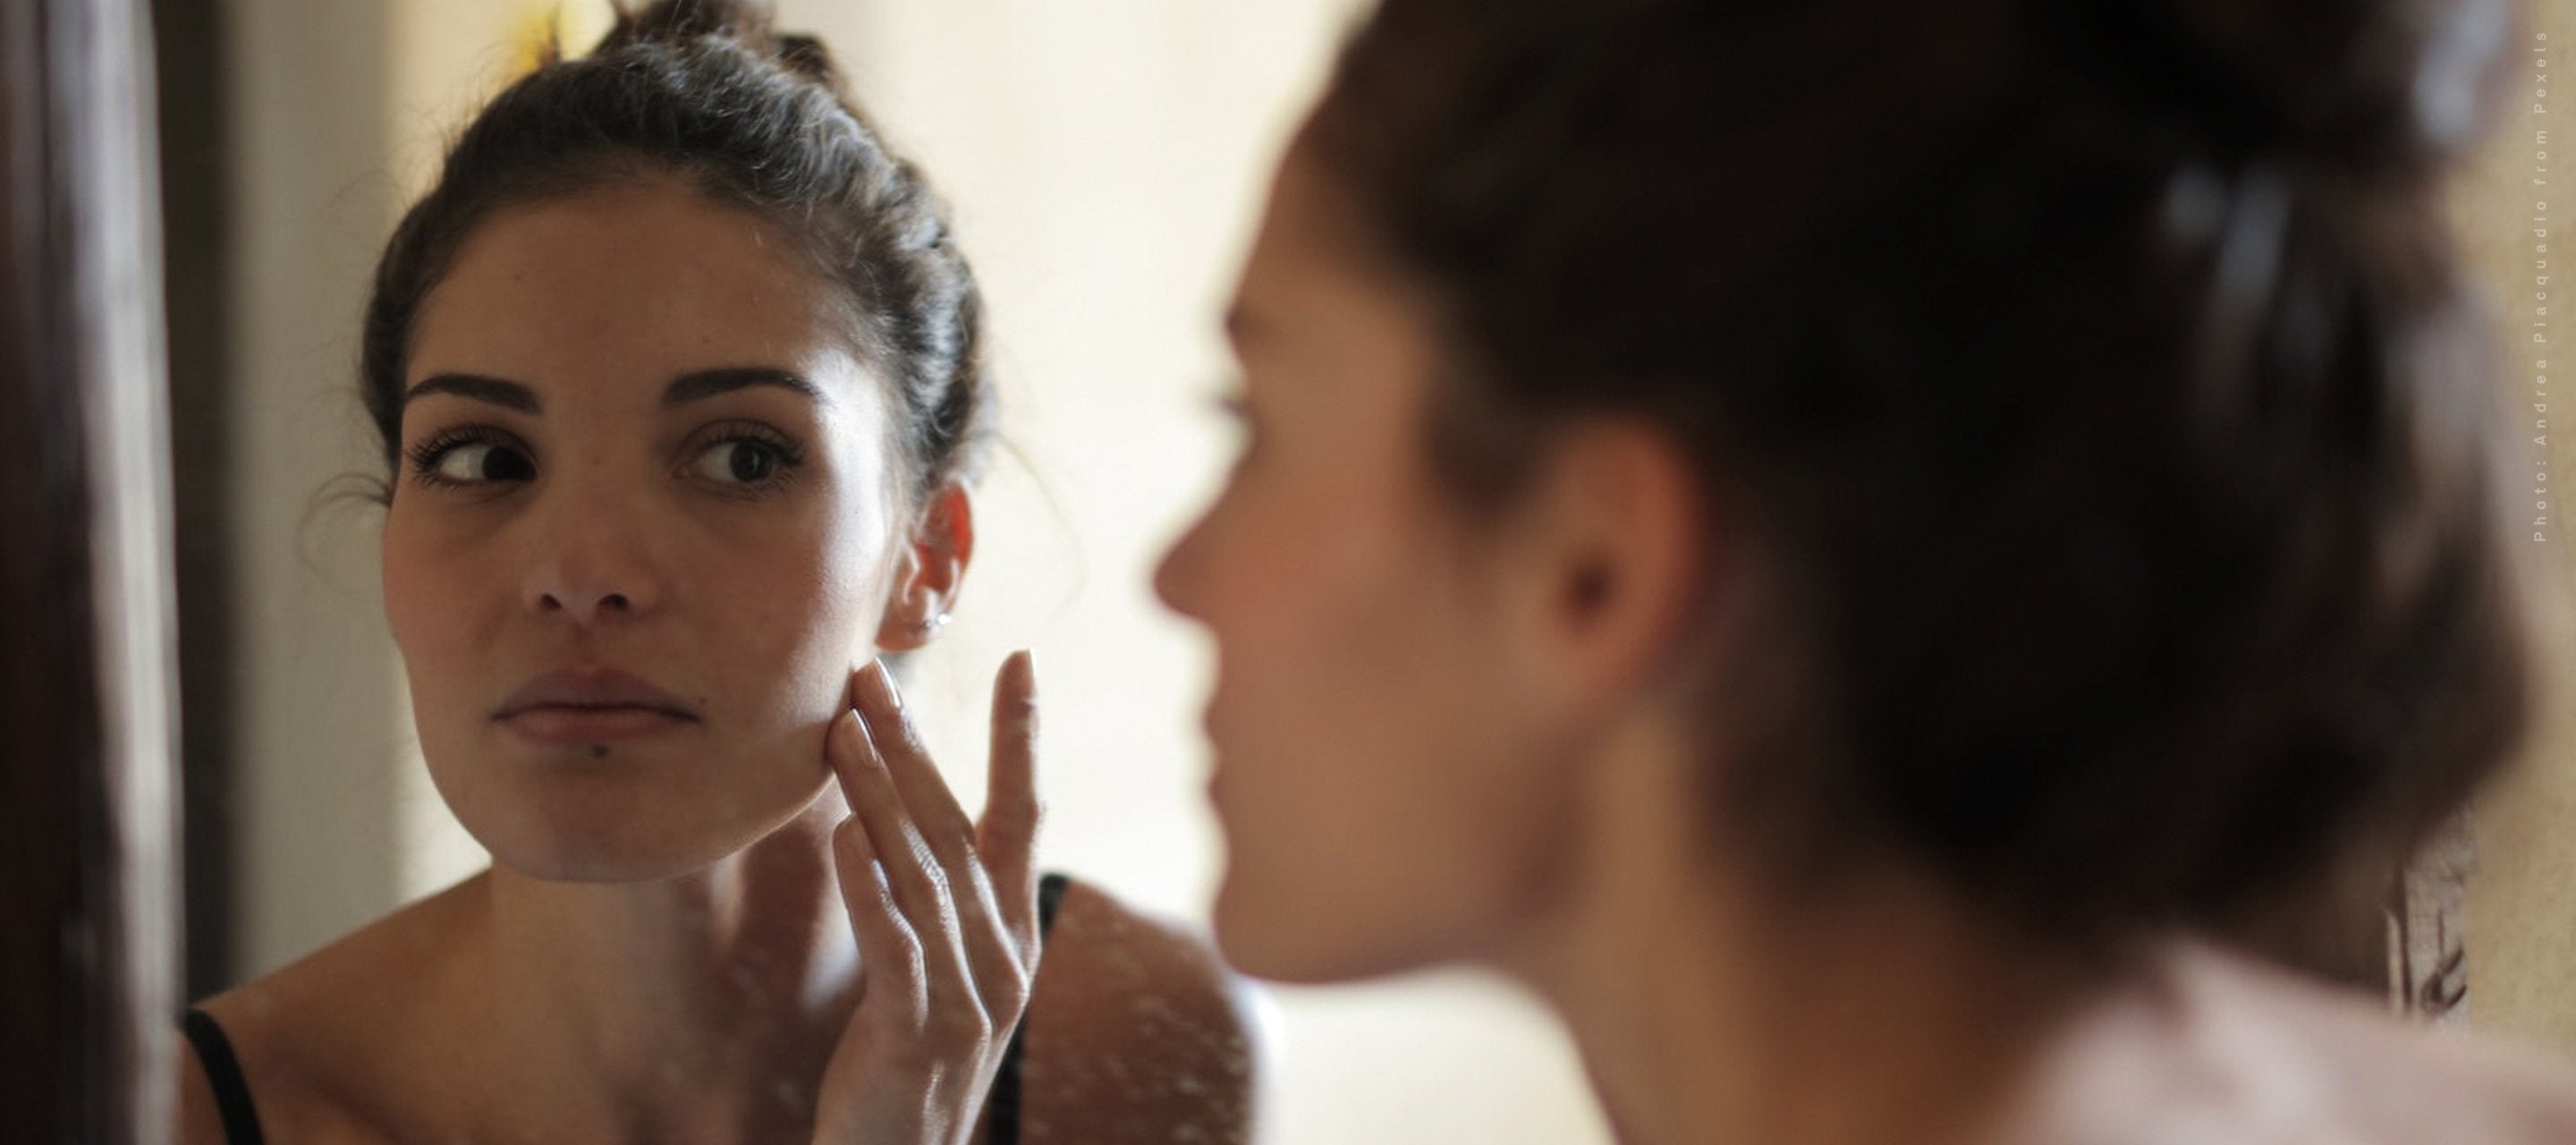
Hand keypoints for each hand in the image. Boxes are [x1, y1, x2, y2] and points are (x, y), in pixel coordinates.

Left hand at [812, 652, 1044, 1144]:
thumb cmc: (910, 1062)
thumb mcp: (937, 970)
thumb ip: (932, 898)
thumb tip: (889, 812)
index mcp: (1013, 932)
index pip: (1024, 814)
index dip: (1022, 738)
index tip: (1020, 659)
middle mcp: (1004, 955)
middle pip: (957, 827)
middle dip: (915, 743)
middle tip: (873, 672)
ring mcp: (970, 997)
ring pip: (923, 874)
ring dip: (880, 795)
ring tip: (843, 728)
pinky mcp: (920, 1036)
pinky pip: (896, 948)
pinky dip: (872, 888)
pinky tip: (846, 838)